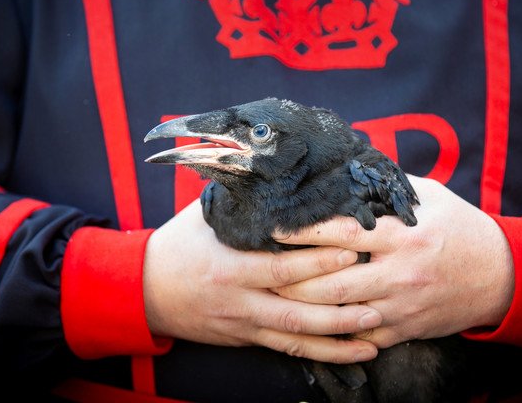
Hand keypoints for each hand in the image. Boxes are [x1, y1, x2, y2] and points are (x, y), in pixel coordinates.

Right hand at [142, 199, 381, 363]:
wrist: (144, 290)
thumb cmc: (181, 244)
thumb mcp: (207, 216)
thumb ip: (244, 201)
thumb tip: (278, 168)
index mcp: (230, 266)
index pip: (281, 266)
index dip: (318, 260)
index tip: (352, 248)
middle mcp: (239, 300)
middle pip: (295, 307)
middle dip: (338, 306)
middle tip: (377, 297)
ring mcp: (243, 324)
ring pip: (296, 338)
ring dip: (337, 340)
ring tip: (375, 335)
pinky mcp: (246, 339)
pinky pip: (287, 350)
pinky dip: (321, 353)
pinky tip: (350, 353)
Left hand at [272, 176, 513, 348]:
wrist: (500, 274)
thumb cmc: (460, 228)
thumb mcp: (429, 197)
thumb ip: (388, 188)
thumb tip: (348, 170)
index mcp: (402, 235)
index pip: (342, 233)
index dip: (303, 231)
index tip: (274, 228)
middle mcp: (400, 272)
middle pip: (333, 281)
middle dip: (294, 278)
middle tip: (266, 270)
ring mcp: (402, 305)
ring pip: (343, 313)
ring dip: (307, 307)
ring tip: (278, 297)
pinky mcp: (407, 328)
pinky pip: (363, 336)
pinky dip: (337, 331)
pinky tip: (314, 323)